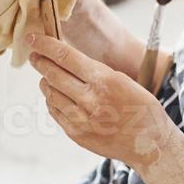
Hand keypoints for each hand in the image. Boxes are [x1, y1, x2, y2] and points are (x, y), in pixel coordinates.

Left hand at [28, 32, 176, 170]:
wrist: (149, 144)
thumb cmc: (142, 109)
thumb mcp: (124, 81)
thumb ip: (96, 72)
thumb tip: (70, 61)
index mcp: (104, 80)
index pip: (65, 57)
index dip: (45, 46)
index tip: (33, 39)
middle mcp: (90, 99)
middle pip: (53, 74)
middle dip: (40, 62)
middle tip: (34, 55)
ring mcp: (81, 119)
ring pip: (50, 94)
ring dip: (46, 82)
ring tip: (46, 76)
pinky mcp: (76, 134)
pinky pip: (55, 112)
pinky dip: (52, 101)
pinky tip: (55, 96)